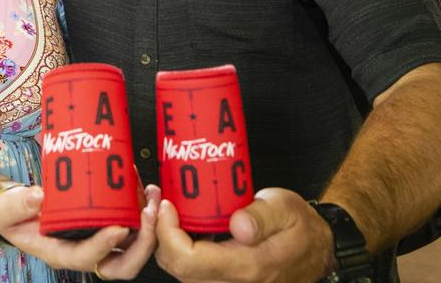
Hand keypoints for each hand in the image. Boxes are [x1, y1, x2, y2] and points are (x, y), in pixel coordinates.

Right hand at [0, 183, 160, 277]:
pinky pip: (130, 227)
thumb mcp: (9, 210)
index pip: (87, 257)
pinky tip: (143, 187)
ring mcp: (97, 240)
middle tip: (150, 212)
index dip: (104, 245)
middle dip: (142, 243)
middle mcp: (84, 251)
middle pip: (120, 264)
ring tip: (153, 196)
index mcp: (60, 253)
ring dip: (148, 226)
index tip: (119, 226)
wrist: (17, 212)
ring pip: (131, 248)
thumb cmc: (14, 215)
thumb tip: (37, 196)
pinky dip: (141, 212)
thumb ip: (20, 204)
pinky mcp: (103, 225)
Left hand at [155, 188, 334, 282]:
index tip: (167, 205)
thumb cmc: (301, 227)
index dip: (168, 234)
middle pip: (179, 271)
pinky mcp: (227, 282)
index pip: (189, 261)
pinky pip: (195, 273)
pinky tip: (183, 227)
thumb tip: (237, 224)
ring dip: (169, 245)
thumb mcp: (286, 208)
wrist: (317, 250)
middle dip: (161, 238)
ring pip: (184, 274)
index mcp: (249, 266)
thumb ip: (262, 216)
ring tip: (169, 213)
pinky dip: (181, 251)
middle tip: (161, 204)